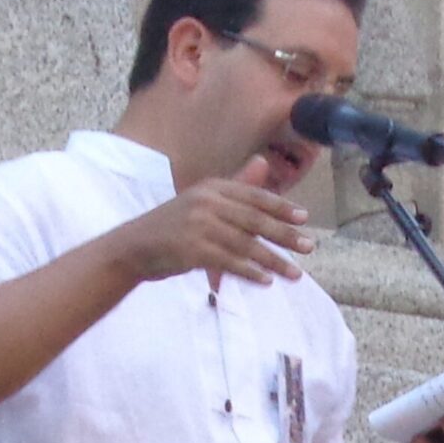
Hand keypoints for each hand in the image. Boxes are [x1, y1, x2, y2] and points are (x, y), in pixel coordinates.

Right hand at [111, 155, 313, 287]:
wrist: (134, 247)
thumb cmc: (173, 225)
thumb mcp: (203, 200)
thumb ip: (236, 185)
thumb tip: (263, 162)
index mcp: (212, 187)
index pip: (254, 196)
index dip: (281, 207)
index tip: (304, 218)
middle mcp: (207, 202)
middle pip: (255, 220)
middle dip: (284, 235)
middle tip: (309, 246)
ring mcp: (199, 226)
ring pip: (245, 244)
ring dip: (273, 260)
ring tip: (294, 273)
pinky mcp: (192, 250)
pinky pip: (229, 262)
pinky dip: (249, 272)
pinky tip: (265, 280)